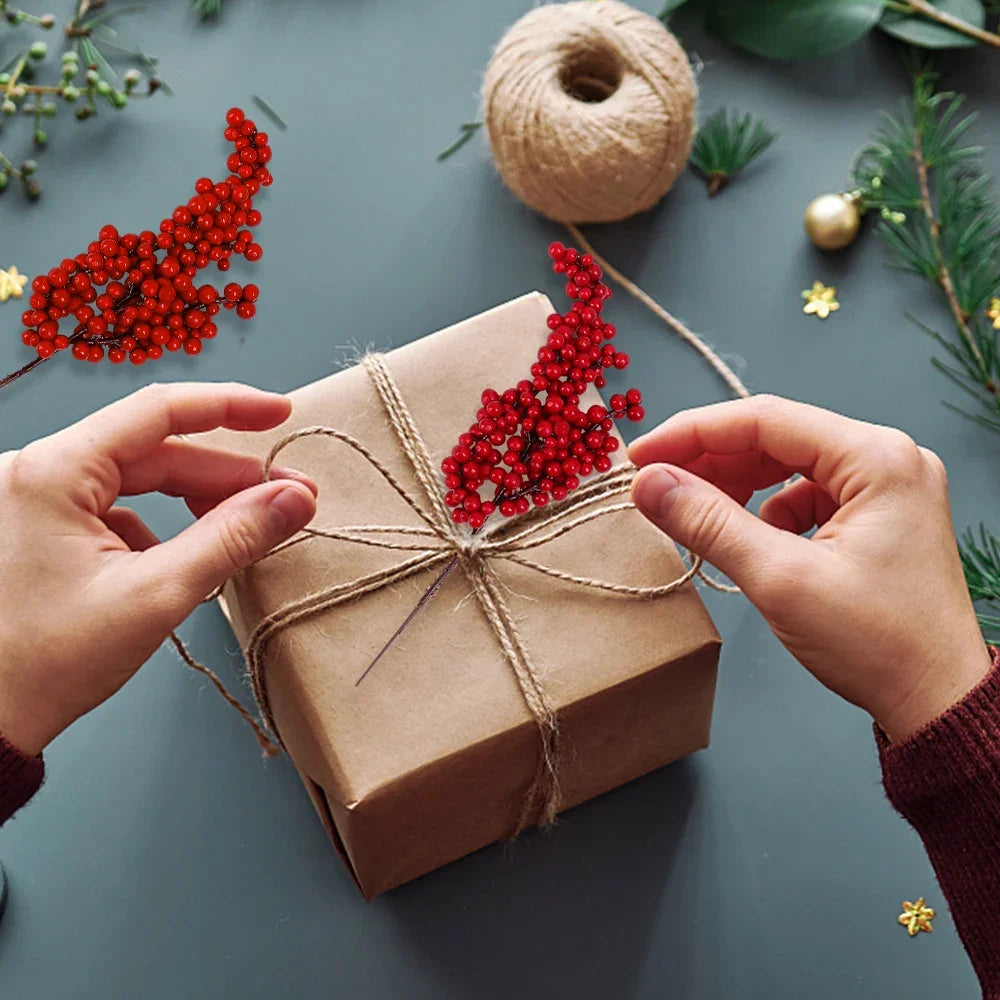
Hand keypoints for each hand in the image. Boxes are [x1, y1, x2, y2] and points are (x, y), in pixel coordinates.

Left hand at [0, 383, 317, 755]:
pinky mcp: (42, 529)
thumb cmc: (47, 662)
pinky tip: (188, 558)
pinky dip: (163, 527)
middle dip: (227, 475)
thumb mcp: (157, 594)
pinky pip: (118, 508)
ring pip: (139, 480)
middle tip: (289, 497)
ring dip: (198, 502)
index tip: (280, 413)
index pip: (158, 412)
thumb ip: (232, 538)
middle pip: (155, 452)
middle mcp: (38, 472)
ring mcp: (37, 501)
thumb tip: (293, 500)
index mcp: (54, 472)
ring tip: (250, 528)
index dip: (230, 407)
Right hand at [629, 394, 991, 741]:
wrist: (937, 700)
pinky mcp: (878, 516)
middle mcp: (887, 458)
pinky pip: (805, 494)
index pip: (765, 419)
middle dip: (710, 460)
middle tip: (654, 485)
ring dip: (735, 485)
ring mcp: (886, 487)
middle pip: (775, 438)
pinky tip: (749, 539)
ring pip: (787, 466)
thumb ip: (709, 522)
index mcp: (876, 457)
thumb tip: (649, 484)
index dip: (692, 433)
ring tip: (692, 513)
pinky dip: (766, 510)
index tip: (640, 457)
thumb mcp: (780, 579)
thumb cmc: (879, 644)